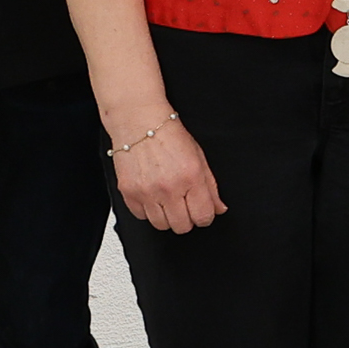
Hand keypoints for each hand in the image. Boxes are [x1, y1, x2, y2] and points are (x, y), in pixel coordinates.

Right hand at [110, 119, 226, 233]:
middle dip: (186, 218)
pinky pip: (141, 216)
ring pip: (161, 225)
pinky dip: (147, 210)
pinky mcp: (129, 193)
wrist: (139, 120)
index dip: (205, 216)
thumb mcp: (198, 156)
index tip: (201, 211)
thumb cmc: (169, 134)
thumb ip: (211, 186)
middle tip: (183, 204)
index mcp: (191, 177)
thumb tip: (219, 208)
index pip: (203, 216)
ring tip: (166, 199)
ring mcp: (147, 192)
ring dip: (166, 216)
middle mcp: (169, 187)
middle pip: (182, 226)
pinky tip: (151, 194)